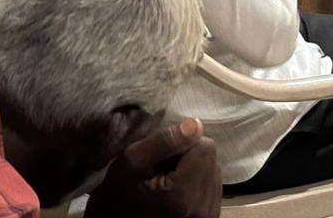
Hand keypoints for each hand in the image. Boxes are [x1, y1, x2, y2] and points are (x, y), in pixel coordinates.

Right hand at [86, 119, 220, 217]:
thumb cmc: (118, 196)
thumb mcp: (131, 161)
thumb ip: (165, 140)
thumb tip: (195, 124)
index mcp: (184, 194)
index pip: (205, 148)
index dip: (183, 143)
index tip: (161, 154)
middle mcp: (203, 209)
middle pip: (212, 160)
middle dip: (189, 156)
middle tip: (162, 167)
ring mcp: (208, 217)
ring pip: (214, 173)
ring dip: (193, 169)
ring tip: (167, 179)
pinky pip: (213, 189)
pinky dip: (196, 183)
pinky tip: (175, 190)